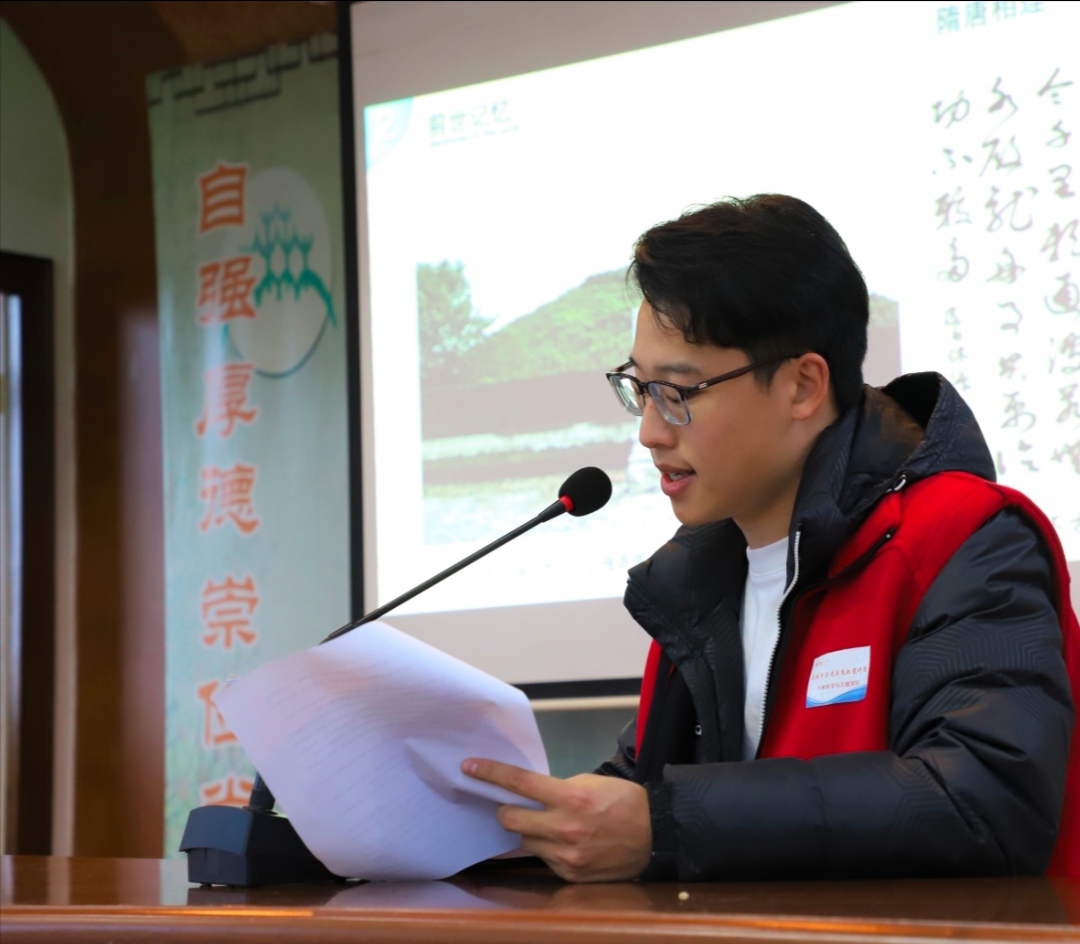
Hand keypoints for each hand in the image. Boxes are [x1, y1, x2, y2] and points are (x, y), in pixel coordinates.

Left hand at [461, 758, 650, 882]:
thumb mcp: (589, 783)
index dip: (490, 773)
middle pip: (510, 818)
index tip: (469, 767)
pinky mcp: (570, 875)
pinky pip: (544, 859)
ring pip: (525, 841)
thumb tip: (529, 795)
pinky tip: (565, 842)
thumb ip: (557, 790)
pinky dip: (547, 849)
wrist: (655, 835)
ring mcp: (566, 855)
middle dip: (506, 810)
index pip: (519, 783)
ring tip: (547, 825)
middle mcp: (564, 828)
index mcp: (570, 798)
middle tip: (510, 804)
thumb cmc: (622, 802)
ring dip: (529, 831)